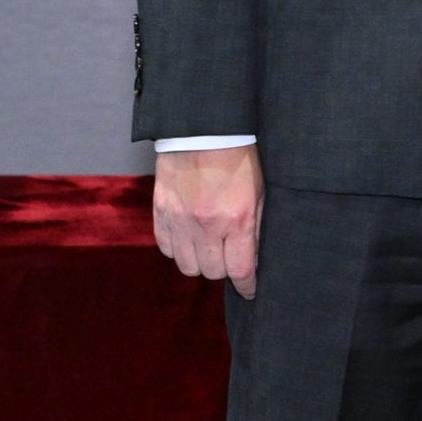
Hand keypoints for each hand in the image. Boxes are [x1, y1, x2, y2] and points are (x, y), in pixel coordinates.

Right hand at [153, 144, 262, 298]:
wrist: (203, 130)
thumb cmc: (238, 157)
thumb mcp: (260, 190)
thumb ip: (257, 226)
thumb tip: (255, 257)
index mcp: (237, 218)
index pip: (240, 270)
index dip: (247, 285)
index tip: (250, 291)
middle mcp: (206, 225)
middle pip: (212, 272)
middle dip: (224, 268)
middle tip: (229, 255)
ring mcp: (180, 220)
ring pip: (187, 266)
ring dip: (199, 261)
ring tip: (208, 246)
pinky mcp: (161, 212)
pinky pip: (167, 249)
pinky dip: (178, 249)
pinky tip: (189, 236)